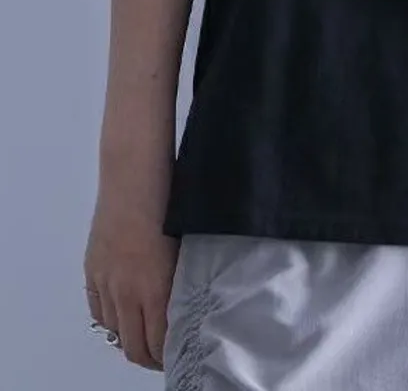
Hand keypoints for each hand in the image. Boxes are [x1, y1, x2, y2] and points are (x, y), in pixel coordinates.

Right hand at [84, 195, 179, 369]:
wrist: (136, 176)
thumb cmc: (170, 203)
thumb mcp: (185, 247)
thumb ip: (181, 281)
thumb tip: (187, 306)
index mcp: (156, 288)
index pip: (158, 343)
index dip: (168, 356)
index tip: (180, 354)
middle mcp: (128, 292)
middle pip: (133, 346)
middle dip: (150, 358)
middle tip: (163, 355)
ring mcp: (107, 281)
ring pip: (114, 330)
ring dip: (129, 339)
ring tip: (144, 337)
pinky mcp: (92, 269)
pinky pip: (98, 310)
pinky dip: (110, 320)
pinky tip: (122, 318)